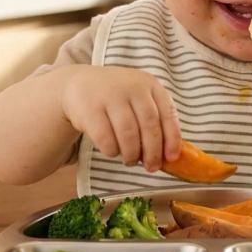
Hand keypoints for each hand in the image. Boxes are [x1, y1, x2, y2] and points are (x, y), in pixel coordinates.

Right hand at [61, 66, 180, 170]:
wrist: (79, 84)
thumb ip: (154, 120)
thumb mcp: (138, 99)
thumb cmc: (116, 98)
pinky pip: (106, 138)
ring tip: (130, 160)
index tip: (172, 158)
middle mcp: (131, 87)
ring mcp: (110, 96)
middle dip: (153, 151)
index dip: (172, 138)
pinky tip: (112, 151)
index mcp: (149, 84)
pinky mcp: (90, 109)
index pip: (167, 113)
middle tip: (151, 167)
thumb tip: (168, 156)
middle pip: (149, 125)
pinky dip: (112, 151)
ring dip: (132, 154)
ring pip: (128, 133)